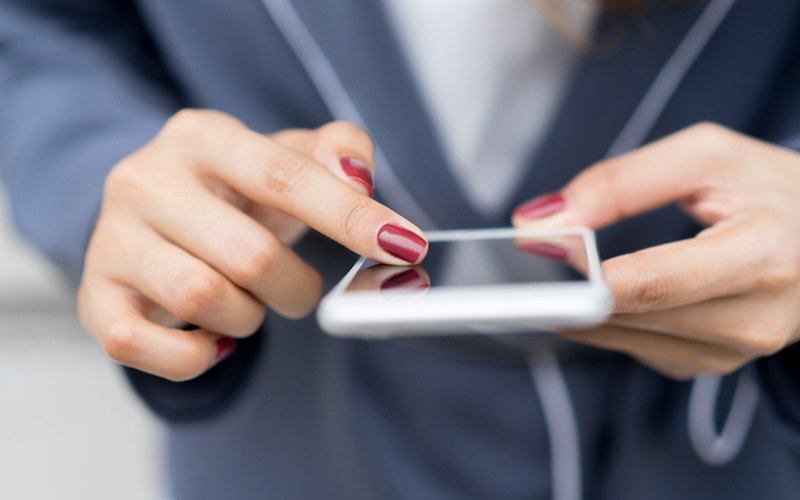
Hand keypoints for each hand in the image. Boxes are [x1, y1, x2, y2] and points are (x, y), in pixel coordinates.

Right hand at [78, 110, 427, 380]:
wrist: (151, 215)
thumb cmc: (232, 192)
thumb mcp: (285, 157)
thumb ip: (338, 154)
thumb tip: (359, 177)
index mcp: (202, 138)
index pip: (287, 177)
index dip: (352, 217)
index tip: (405, 247)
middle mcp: (146, 180)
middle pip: (251, 255)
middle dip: (296, 288)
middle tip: (298, 289)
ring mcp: (113, 240)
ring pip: (203, 300)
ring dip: (249, 317)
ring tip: (248, 302)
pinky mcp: (95, 296)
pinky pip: (142, 347)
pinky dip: (195, 356)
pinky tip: (214, 338)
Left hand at [513, 123, 799, 378]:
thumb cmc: (767, 188)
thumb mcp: (703, 156)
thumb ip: (618, 183)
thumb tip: (540, 222)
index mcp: (763, 253)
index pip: (653, 283)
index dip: (585, 273)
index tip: (536, 250)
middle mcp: (755, 317)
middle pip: (629, 315)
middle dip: (569, 287)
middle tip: (531, 257)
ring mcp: (736, 351)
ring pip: (623, 338)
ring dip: (583, 306)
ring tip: (568, 267)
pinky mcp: (714, 365)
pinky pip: (637, 348)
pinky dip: (610, 321)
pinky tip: (612, 292)